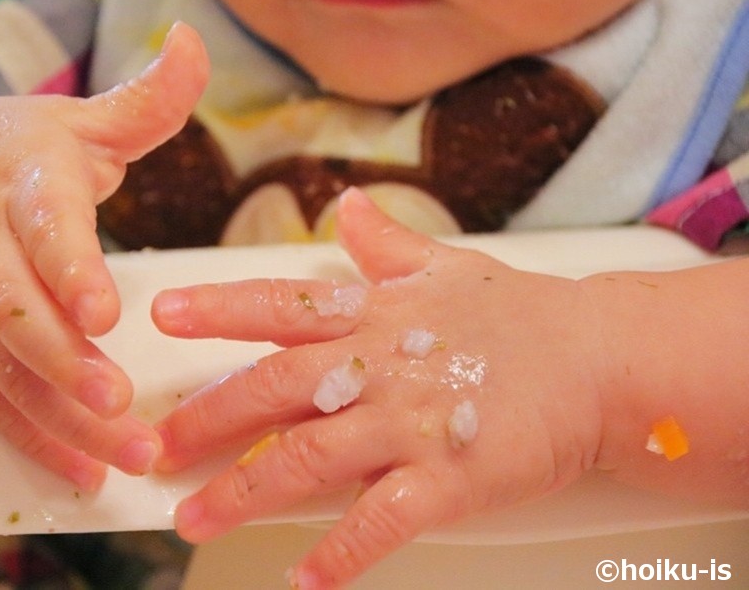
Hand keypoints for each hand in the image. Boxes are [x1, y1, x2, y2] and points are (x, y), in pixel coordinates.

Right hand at [0, 23, 208, 488]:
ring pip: (4, 367)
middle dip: (64, 363)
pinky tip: (82, 474)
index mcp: (22, 183)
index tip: (106, 313)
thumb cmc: (9, 146)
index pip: (43, 226)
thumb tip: (194, 41)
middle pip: (15, 311)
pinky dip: (32, 438)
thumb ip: (147, 97)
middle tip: (119, 404)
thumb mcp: (76, 117)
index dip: (69, 269)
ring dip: (60, 418)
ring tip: (123, 459)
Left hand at [152, 188, 606, 587]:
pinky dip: (341, 551)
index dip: (220, 308)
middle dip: (209, 419)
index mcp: (374, 313)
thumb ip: (386, 244)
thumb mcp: (446, 268)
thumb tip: (347, 205)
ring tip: (196, 519)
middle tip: (155, 448)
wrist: (601, 361)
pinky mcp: (451, 477)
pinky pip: (382, 519)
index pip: (282, 305)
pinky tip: (303, 578)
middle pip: (276, 389)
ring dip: (247, 492)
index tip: (163, 313)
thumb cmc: (519, 316)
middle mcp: (380, 365)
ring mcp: (412, 422)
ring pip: (310, 458)